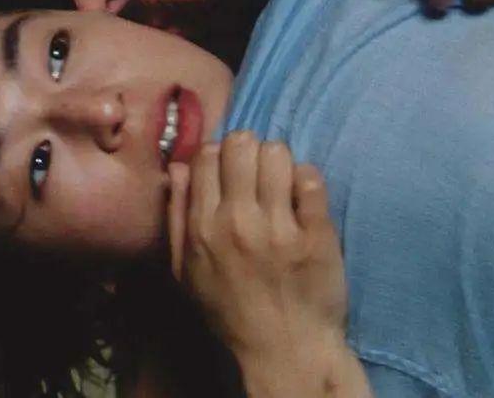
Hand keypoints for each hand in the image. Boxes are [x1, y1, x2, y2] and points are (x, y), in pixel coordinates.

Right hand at [166, 132, 346, 360]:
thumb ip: (176, 216)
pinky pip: (312, 179)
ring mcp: (279, 227)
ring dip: (279, 162)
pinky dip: (307, 181)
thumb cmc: (231, 311)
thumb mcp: (186, 272)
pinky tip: (303, 201)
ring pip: (278, 153)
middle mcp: (237, 221)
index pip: (205, 155)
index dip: (218, 154)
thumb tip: (177, 167)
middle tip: (257, 173)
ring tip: (280, 185)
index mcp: (202, 228)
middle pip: (242, 143)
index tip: (229, 170)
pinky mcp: (317, 234)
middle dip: (249, 150)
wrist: (285, 349)